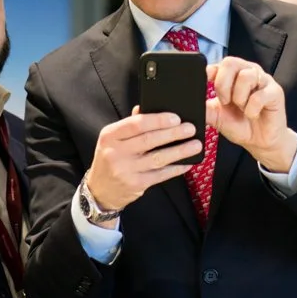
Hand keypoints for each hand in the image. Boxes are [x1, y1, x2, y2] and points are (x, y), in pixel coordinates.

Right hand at [85, 110, 201, 213]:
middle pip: (149, 140)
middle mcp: (115, 152)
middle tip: (190, 128)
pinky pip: (161, 174)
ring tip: (195, 145)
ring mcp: (126, 170)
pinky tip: (187, 163)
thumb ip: (130, 125)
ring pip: (158, 158)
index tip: (176, 118)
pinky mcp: (136, 185)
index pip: (135, 124)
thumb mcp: (113, 139)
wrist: (100, 190)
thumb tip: (148, 107)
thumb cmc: (111, 158)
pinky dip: (176, 168)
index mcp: (110, 135)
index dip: (157, 120)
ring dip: (179, 151)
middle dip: (173, 133)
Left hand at [208, 57, 296, 173]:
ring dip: (239, 97)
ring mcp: (263, 80)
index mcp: (233, 75)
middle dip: (223, 85)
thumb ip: (204, 106)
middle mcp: (248, 72)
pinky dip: (252, 109)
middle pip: (231, 62)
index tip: (207, 84)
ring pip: (246, 76)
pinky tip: (253, 114)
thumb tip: (190, 100)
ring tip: (242, 109)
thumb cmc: (239, 125)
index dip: (211, 73)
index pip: (220, 63)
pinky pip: (259, 95)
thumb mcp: (215, 116)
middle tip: (225, 102)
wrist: (258, 142)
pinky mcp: (275, 92)